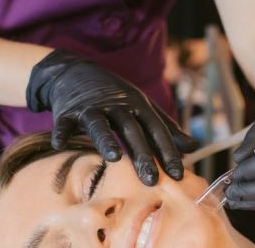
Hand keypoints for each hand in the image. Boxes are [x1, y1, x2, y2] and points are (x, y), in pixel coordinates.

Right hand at [26, 49, 199, 185]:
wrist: (75, 73)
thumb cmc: (115, 97)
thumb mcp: (143, 107)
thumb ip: (166, 129)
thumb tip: (194, 147)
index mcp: (138, 106)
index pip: (156, 130)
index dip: (167, 152)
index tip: (178, 174)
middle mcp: (117, 106)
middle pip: (131, 130)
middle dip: (142, 154)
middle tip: (151, 180)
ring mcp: (92, 107)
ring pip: (100, 124)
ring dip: (106, 139)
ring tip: (113, 158)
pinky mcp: (68, 111)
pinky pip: (64, 122)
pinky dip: (61, 132)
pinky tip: (60, 144)